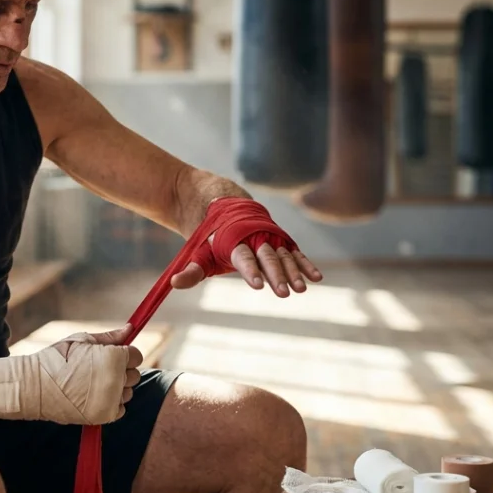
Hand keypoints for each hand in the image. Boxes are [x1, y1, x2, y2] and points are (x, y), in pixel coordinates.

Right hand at [51, 323, 142, 418]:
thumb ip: (110, 336)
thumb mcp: (82, 340)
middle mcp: (116, 379)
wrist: (35, 387)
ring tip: (92, 383)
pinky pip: (120, 409)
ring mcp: (111, 399)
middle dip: (121, 371)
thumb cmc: (57, 359)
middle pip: (134, 375)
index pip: (136, 356)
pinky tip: (92, 396)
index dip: (124, 354)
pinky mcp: (104, 416)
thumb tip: (130, 329)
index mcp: (114, 357)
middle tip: (97, 369)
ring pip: (127, 393)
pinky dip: (111, 404)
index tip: (110, 356)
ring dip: (116, 388)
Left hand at [171, 236, 323, 296]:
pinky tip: (317, 278)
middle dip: (275, 275)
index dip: (250, 270)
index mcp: (233, 240)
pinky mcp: (278, 238)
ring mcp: (268, 236)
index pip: (243, 257)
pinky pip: (293, 252)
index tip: (257, 284)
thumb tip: (174, 283)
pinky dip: (304, 263)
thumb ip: (191, 271)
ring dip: (293, 271)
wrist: (218, 200)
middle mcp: (253, 237)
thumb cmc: (209, 234)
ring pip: (282, 255)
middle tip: (283, 293)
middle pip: (266, 257)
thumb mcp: (199, 252)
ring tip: (302, 288)